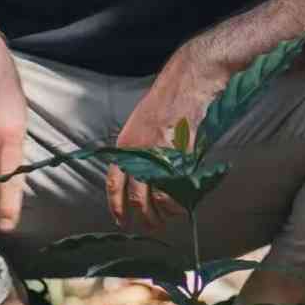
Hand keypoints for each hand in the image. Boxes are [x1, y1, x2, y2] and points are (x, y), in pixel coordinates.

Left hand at [108, 48, 224, 231]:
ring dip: (164, 214)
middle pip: (136, 198)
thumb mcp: (143, 124)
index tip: (121, 222)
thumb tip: (146, 180)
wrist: (190, 78)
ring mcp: (159, 153)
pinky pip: (177, 187)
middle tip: (152, 227)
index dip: (116, 207)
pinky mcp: (180, 153)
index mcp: (126, 145)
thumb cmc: (169, 99)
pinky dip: (181, 201)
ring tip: (170, 217)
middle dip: (144, 218)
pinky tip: (184, 203)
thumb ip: (141, 152)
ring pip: (157, 198)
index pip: (114, 184)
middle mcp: (139, 152)